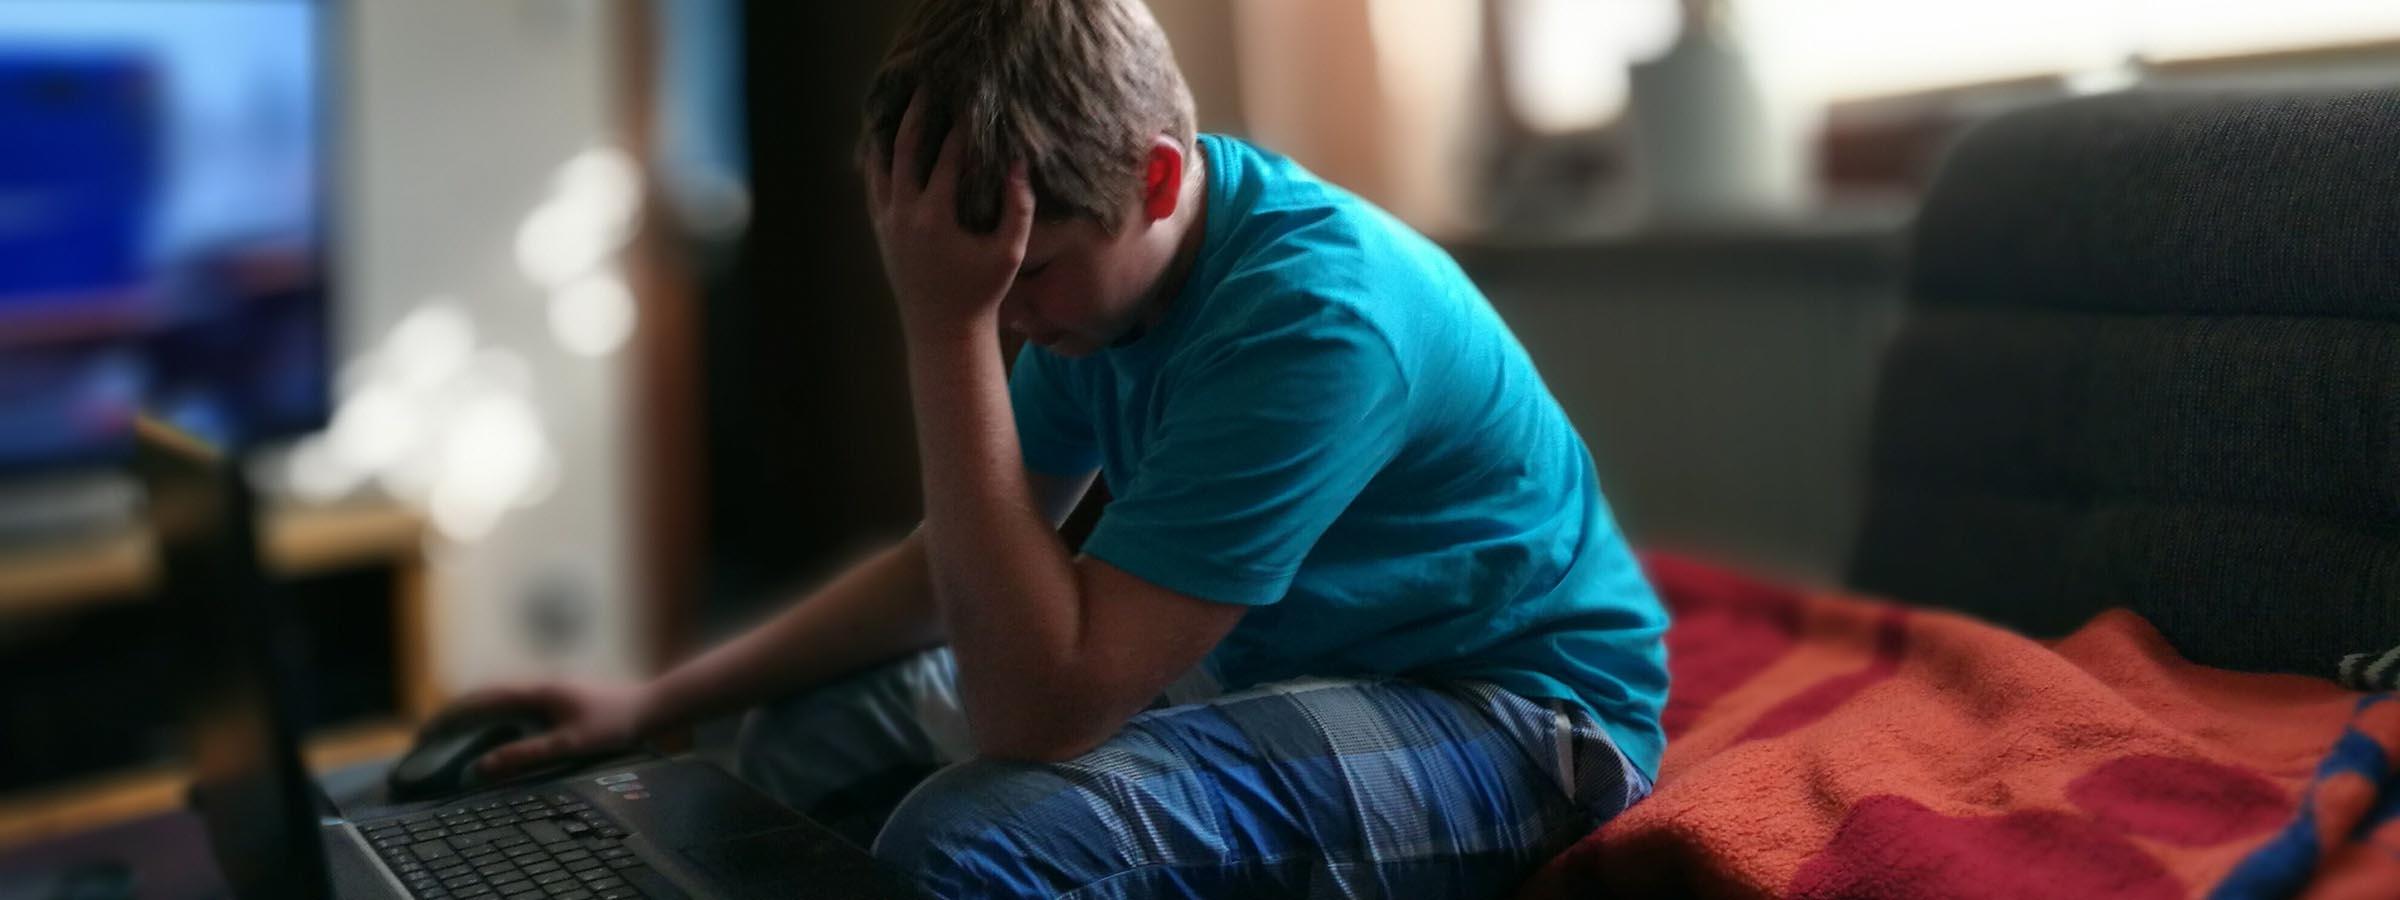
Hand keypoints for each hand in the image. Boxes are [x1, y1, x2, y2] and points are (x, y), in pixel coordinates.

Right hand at [434, 679, 658, 779]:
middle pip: (485, 697)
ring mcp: (549, 691)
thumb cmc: (615, 724)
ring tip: (451, 735)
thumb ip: (525, 756)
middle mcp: (539, 686)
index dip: (449, 717)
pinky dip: (495, 716)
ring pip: (500, 699)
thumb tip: (481, 768)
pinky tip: (495, 732)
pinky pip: (516, 705)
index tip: (424, 732)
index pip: (480, 701)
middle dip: (454, 715)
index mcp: (536, 692)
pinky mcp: (560, 699)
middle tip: (428, 737)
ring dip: (474, 714)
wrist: (652, 708)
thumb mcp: (569, 744)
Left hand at [865, 91, 1035, 338]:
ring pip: (880, 163)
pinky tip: (884, 141)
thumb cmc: (982, 293)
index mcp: (936, 216)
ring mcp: (887, 221)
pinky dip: (877, 159)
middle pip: (906, 148)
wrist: (942, 330)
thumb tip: (1018, 163)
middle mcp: (904, 213)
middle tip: (928, 88)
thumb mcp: (1010, 252)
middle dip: (918, 115)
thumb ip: (1019, 207)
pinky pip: (873, 183)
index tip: (973, 103)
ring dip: (891, 132)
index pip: (949, 157)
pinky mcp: (881, 229)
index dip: (963, 128)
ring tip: (901, 106)